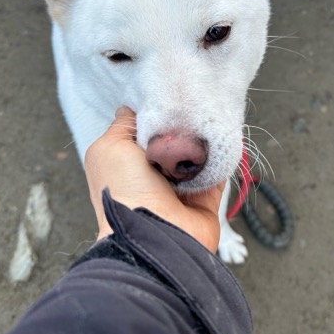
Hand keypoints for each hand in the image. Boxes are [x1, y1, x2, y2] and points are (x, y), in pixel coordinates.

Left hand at [84, 107, 224, 251]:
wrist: (153, 233)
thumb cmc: (124, 190)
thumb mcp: (110, 147)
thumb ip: (122, 125)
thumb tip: (131, 110)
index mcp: (129, 163)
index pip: (145, 130)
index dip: (156, 115)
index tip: (168, 100)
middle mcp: (154, 175)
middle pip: (174, 141)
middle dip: (182, 127)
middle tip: (192, 109)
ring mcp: (181, 187)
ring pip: (197, 155)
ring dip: (203, 141)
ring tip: (208, 121)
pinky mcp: (205, 197)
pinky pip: (218, 170)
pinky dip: (222, 157)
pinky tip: (223, 139)